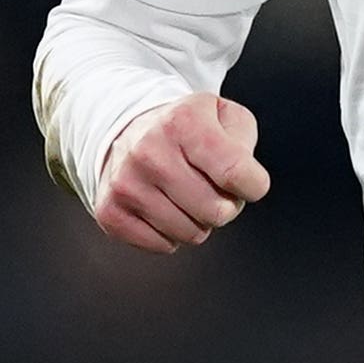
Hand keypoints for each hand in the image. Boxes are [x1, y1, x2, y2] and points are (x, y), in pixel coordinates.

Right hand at [92, 93, 270, 253]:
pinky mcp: (110, 211)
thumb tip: (241, 181)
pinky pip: (162, 246)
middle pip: (217, 211)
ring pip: (192, 233)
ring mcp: (125, 182)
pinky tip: (165, 207)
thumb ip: (244, 143)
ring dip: (199, 220)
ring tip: (187, 195)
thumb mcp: (226, 117)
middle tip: (213, 187)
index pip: (237, 173)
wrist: (130, 129)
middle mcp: (149, 150)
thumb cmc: (188, 129)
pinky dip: (171, 234)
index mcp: (183, 121)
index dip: (253, 185)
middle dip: (227, 205)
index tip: (247, 180)